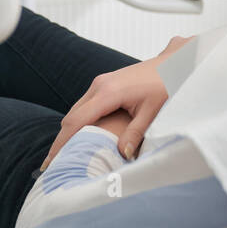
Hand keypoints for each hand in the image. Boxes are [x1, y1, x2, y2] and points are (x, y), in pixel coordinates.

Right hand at [42, 36, 191, 167]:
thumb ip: (135, 133)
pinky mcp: (106, 82)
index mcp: (108, 92)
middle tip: (53, 164)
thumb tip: (122, 154)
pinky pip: (86, 104)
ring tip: (64, 154)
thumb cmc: (166, 85)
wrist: (175, 63)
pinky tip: (81, 136)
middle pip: (71, 116)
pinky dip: (79, 121)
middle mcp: (99, 85)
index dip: (62, 143)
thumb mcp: (152, 111)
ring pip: (77, 109)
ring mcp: (101, 82)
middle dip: (61, 140)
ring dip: (70, 130)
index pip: (76, 121)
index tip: (51, 162)